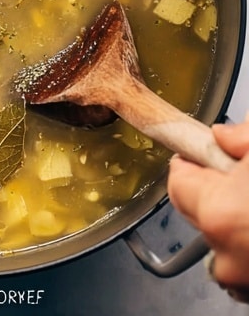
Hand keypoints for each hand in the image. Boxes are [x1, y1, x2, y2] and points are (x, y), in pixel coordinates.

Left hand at [168, 121, 248, 302]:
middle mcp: (226, 255)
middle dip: (216, 196)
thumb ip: (244, 136)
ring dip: (235, 230)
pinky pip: (245, 271)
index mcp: (220, 211)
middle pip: (198, 215)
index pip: (177, 180)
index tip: (201, 155)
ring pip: (222, 248)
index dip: (190, 163)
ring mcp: (246, 283)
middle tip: (240, 179)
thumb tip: (224, 136)